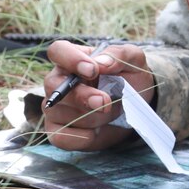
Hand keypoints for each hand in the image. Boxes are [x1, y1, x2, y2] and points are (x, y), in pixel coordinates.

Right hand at [41, 40, 155, 150]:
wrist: (134, 109)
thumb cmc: (130, 79)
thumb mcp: (134, 61)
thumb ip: (119, 55)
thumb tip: (101, 62)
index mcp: (73, 59)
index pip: (58, 50)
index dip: (70, 59)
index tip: (93, 70)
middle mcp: (58, 81)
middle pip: (54, 85)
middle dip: (82, 96)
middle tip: (105, 101)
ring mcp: (55, 107)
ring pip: (61, 113)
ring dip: (91, 117)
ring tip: (109, 112)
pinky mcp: (58, 131)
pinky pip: (61, 137)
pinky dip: (82, 137)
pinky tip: (96, 132)